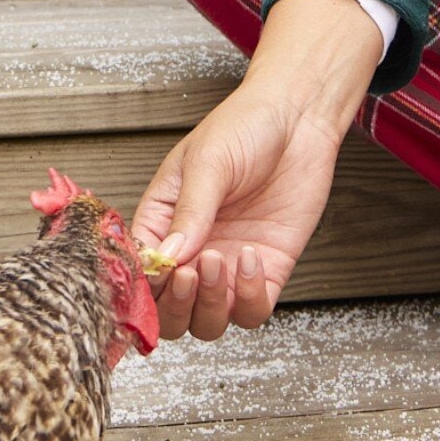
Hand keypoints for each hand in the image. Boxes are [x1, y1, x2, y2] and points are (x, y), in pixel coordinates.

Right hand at [133, 0, 381, 339]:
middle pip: (169, 314)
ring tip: (220, 260)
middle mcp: (192, 253)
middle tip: (190, 273)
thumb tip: (166, 258)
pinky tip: (251, 257)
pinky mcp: (267, 270)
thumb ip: (190, 211)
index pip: (140, 274)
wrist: (298, 118)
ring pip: (207, 322)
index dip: (145, 285)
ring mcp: (229, 266)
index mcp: (162, 223)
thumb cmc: (245, 126)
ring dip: (211, 305)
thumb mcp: (207, 161)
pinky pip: (252, 311)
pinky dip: (248, 298)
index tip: (161, 272)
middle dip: (176, 305)